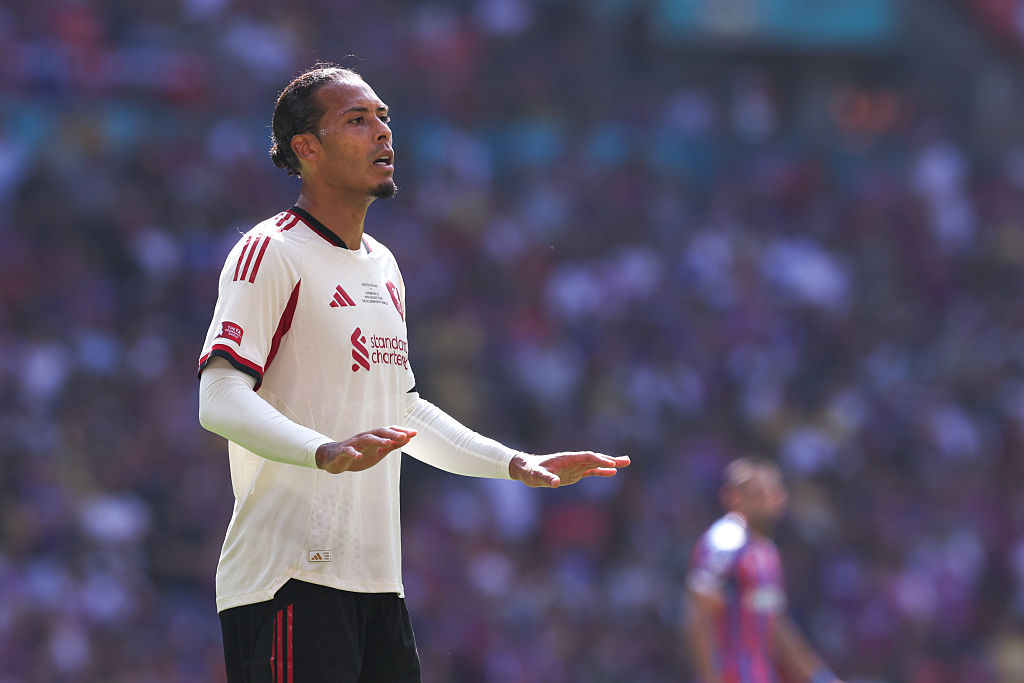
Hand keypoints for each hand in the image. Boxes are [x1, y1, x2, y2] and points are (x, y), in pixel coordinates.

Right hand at [315, 426, 416, 473]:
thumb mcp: (379, 452)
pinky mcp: (343, 451)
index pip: (389, 431)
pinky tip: (359, 456)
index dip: (401, 431)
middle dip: (392, 434)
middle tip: (405, 436)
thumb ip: (392, 445)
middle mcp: (365, 437)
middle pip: (380, 432)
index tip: (414, 433)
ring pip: (366, 439)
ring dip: (377, 440)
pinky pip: (348, 451)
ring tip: (387, 442)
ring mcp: (354, 443)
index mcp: (374, 437)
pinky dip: (354, 453)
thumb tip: (408, 438)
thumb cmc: (359, 454)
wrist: (335, 459)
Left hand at [509, 452, 629, 487]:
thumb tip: (553, 483)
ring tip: (625, 463)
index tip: (611, 464)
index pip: (587, 457)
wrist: (527, 470)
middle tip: (626, 461)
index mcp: (568, 458)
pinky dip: (602, 472)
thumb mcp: (537, 475)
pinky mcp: (575, 473)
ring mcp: (576, 466)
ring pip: (596, 464)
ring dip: (610, 464)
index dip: (599, 460)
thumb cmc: (531, 471)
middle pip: (596, 458)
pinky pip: (591, 471)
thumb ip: (546, 478)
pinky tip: (613, 473)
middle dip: (611, 459)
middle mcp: (574, 460)